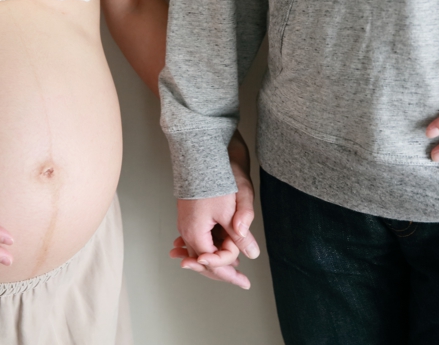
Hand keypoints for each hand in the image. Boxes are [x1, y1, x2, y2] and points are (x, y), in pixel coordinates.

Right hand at [169, 130, 258, 288]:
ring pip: (201, 250)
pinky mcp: (191, 216)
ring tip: (234, 269)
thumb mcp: (232, 209)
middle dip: (223, 271)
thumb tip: (251, 254)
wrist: (202, 155)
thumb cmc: (216, 179)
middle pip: (203, 260)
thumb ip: (240, 234)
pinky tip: (218, 251)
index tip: (245, 280)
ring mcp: (187, 223)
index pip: (211, 262)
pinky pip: (199, 238)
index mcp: (195, 233)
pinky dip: (210, 247)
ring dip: (217, 259)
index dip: (229, 270)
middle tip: (242, 283)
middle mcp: (187, 231)